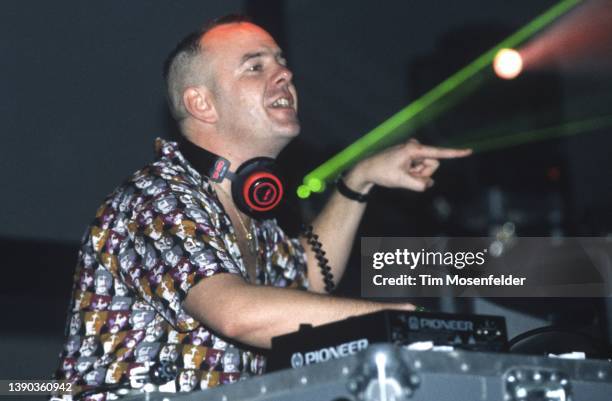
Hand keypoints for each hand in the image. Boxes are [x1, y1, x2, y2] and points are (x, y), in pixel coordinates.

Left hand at [346, 139, 471, 192]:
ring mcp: (413, 150)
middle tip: (406, 175)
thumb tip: (429, 183)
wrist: (368, 168)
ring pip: (427, 167)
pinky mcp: (411, 154)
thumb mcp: (402, 182)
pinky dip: (413, 173)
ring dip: (417, 175)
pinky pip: (420, 167)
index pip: (438, 153)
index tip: (469, 151)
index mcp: (413, 150)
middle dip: (423, 174)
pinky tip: (401, 171)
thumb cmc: (382, 172)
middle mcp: (415, 146)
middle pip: (433, 165)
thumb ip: (420, 185)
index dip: (455, 153)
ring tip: (402, 173)